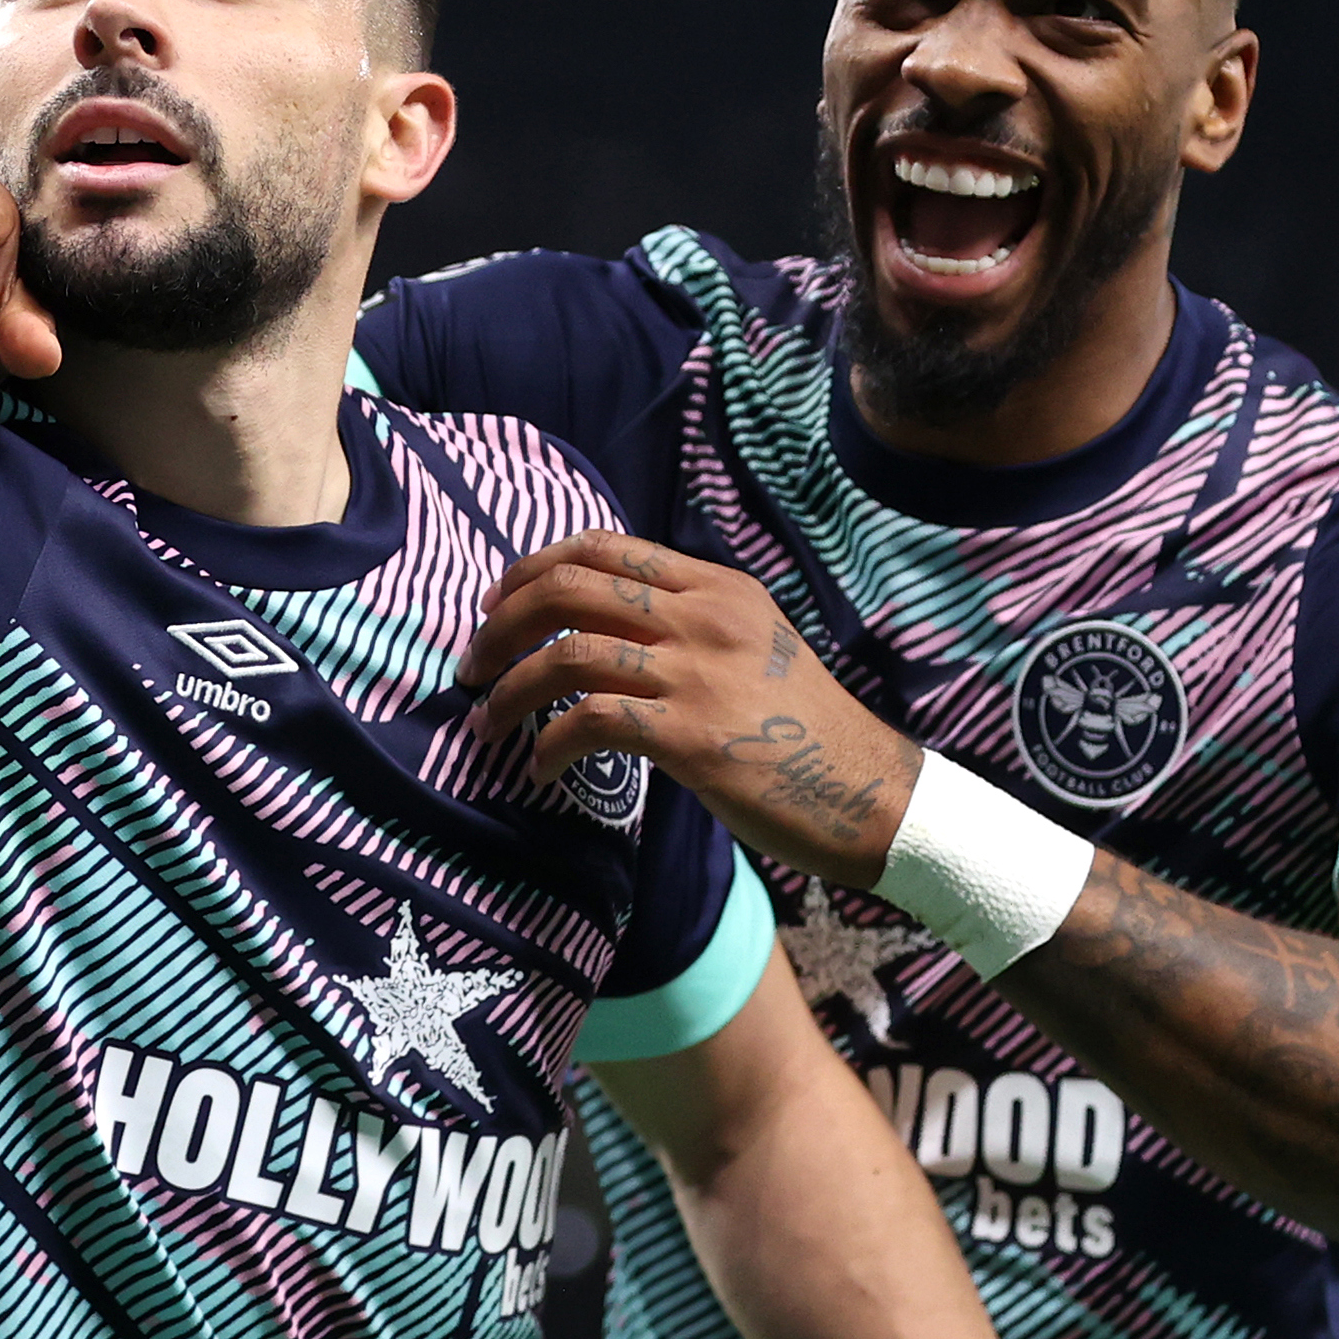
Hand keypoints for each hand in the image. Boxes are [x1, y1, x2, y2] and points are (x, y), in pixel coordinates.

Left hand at [461, 533, 921, 890]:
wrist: (868, 790)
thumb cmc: (804, 730)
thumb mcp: (754, 646)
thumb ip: (688, 625)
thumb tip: (600, 628)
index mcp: (716, 587)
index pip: (602, 547)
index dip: (531, 570)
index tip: (495, 607)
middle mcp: (705, 616)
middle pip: (570, 587)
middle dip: (500, 624)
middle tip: (471, 666)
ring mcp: (698, 672)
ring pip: (567, 654)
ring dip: (507, 690)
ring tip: (485, 723)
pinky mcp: (691, 735)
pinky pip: (589, 724)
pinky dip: (548, 748)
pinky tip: (539, 772)